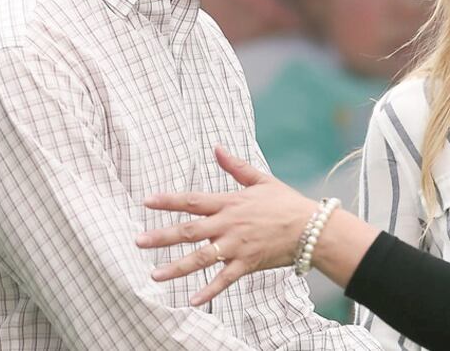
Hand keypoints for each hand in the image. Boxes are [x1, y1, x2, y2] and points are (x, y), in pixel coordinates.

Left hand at [136, 145, 317, 304]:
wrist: (312, 228)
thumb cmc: (286, 203)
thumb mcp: (261, 180)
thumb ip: (236, 167)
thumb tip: (217, 148)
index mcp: (230, 203)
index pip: (193, 201)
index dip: (169, 201)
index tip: (146, 201)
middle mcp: (229, 225)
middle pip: (189, 231)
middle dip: (162, 237)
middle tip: (138, 241)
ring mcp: (237, 246)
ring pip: (202, 258)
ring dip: (177, 267)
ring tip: (154, 275)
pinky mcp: (247, 264)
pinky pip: (225, 279)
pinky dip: (209, 291)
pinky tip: (192, 301)